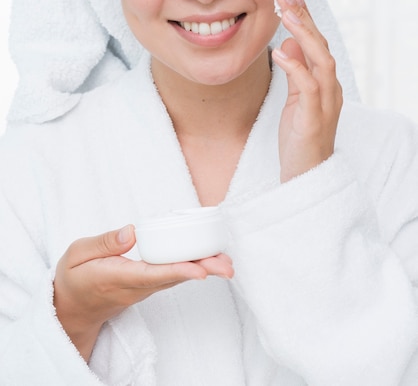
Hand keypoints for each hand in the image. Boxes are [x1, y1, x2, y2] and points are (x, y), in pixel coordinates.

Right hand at [54, 225, 232, 360]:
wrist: (73, 306)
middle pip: (172, 278)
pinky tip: (209, 260)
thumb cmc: (74, 276)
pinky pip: (172, 277)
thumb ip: (103, 243)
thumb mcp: (76, 254)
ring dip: (202, 270)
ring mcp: (143, 288)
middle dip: (201, 270)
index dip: (177, 271)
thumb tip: (131, 231)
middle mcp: (135, 286)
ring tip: (226, 262)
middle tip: (227, 266)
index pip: (151, 275)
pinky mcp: (148, 285)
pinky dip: (192, 267)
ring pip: (176, 278)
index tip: (200, 270)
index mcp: (116, 277)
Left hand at [272, 0, 342, 182]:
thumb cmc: (300, 138)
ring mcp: (326, 104)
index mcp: (325, 83)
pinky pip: (309, 88)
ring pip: (322, 61)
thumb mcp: (296, 100)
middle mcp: (331, 89)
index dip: (305, 18)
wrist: (305, 177)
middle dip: (305, 17)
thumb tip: (290, 43)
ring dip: (305, 35)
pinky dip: (296, 67)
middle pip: (322, 45)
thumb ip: (296, 72)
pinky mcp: (315, 119)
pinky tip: (280, 52)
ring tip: (286, 14)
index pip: (317, 43)